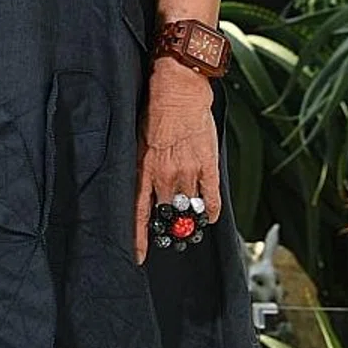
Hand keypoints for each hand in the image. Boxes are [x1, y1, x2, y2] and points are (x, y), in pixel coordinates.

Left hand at [133, 58, 221, 262]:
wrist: (178, 91)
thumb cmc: (154, 112)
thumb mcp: (136, 141)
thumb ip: (141, 167)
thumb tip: (141, 188)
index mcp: (143, 169)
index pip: (138, 212)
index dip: (140, 237)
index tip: (138, 256)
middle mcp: (164, 175)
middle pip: (167, 214)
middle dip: (170, 228)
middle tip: (172, 236)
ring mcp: (188, 172)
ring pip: (189, 208)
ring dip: (189, 220)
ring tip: (190, 227)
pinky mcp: (208, 166)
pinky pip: (211, 197)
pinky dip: (210, 210)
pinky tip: (209, 217)